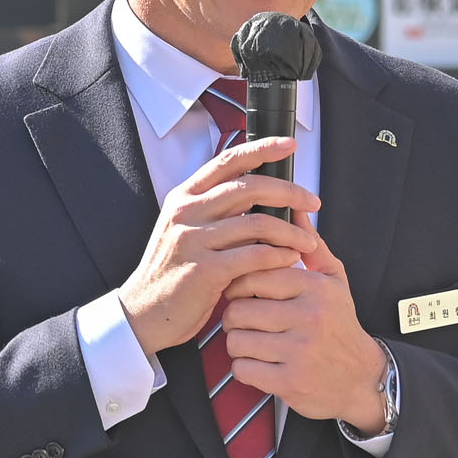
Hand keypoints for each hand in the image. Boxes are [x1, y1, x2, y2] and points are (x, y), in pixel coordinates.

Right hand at [118, 137, 322, 356]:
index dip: (262, 149)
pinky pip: (253, 255)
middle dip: (289, 192)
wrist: (144, 312)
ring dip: (290, 232)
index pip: (228, 160)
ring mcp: (193, 240)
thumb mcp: (186, 229)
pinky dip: (278, 256)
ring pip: (257, 222)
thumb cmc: (175, 272)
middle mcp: (186, 212)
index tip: (290, 145)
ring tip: (309, 242)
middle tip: (313, 202)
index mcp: (184, 196)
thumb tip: (261, 192)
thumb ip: (215, 209)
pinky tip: (290, 260)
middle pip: (249, 187)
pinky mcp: (204, 270)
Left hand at [219, 241, 388, 430]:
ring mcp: (299, 351)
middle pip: (239, 309)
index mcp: (316, 288)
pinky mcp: (289, 381)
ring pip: (236, 340)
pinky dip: (245, 368)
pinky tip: (260, 363)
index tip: (244, 292)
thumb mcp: (334, 280)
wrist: (362, 378)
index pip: (255, 275)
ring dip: (238, 343)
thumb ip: (311, 245)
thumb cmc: (340, 324)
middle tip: (246, 319)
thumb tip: (296, 207)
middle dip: (235, 316)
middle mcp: (309, 317)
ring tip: (254, 341)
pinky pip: (242, 369)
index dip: (240, 284)